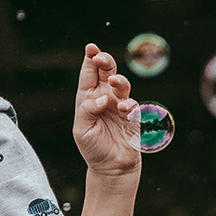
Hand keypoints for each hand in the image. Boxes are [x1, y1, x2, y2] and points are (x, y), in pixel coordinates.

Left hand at [73, 44, 141, 178]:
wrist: (111, 168)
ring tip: (114, 83)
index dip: (90, 59)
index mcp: (89, 97)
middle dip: (105, 61)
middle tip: (101, 58)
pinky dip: (129, 104)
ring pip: (122, 84)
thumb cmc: (93, 148)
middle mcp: (105, 97)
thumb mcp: (81, 129)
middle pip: (107, 72)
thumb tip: (102, 98)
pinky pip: (133, 104)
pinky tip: (123, 109)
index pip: (89, 73)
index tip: (91, 48)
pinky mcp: (133, 117)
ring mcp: (120, 106)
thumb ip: (87, 110)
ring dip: (119, 81)